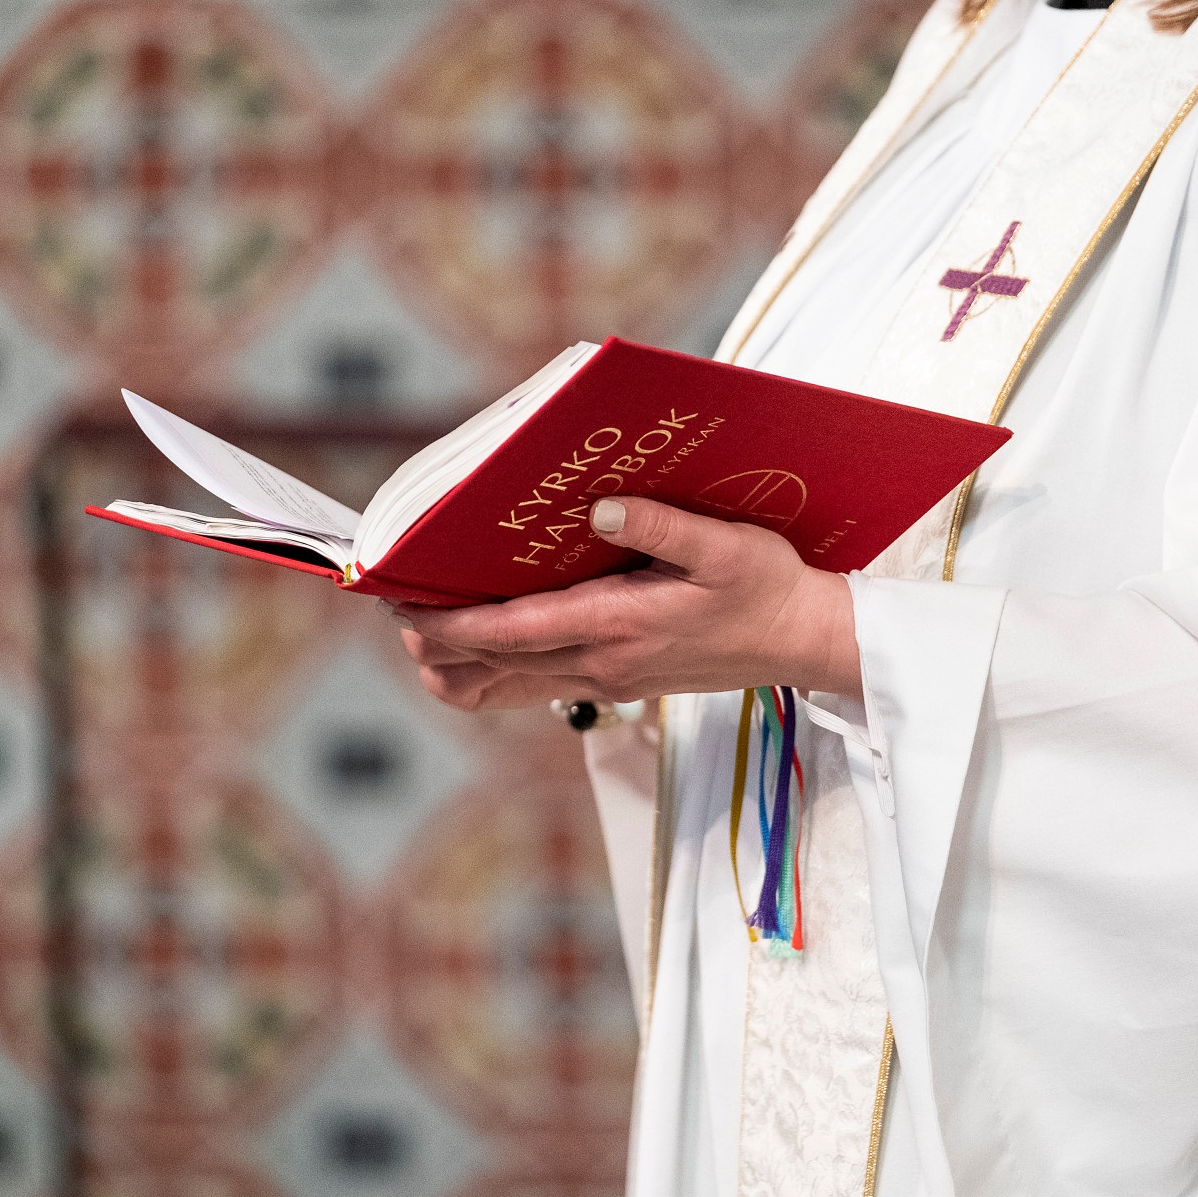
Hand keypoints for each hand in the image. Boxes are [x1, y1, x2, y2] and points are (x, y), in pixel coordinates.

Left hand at [395, 496, 861, 711]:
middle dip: (434, 642)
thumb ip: (663, 527)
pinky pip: (531, 687)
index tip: (400, 605)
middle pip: (491, 668)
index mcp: (620, 626)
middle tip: (392, 607)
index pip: (512, 631)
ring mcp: (605, 679)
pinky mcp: (613, 682)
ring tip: (420, 629)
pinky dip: (492, 672)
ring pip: (505, 688)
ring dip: (456, 664)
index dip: (449, 622)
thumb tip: (601, 507)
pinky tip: (479, 643)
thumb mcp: (727, 546)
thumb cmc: (766, 587)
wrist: (805, 642)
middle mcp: (602, 662)